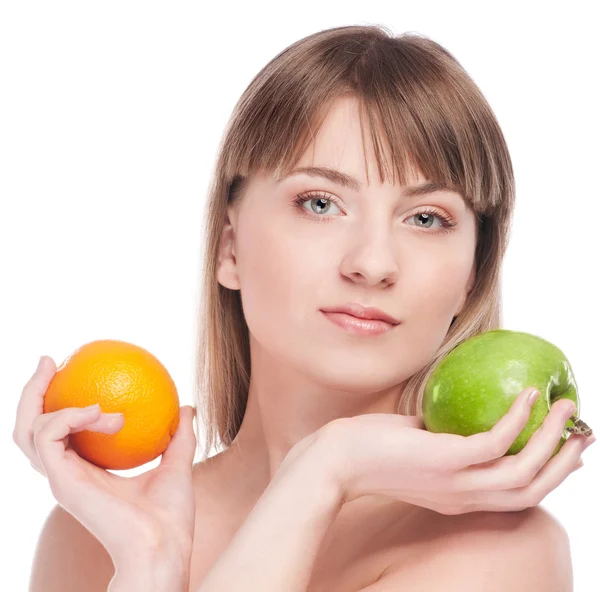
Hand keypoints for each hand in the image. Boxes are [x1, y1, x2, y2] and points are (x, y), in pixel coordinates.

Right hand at [12, 356, 196, 571]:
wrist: (165, 546)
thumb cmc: (170, 516)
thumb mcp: (177, 463)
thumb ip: (179, 435)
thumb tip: (187, 407)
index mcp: (87, 471)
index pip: (58, 434)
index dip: (57, 402)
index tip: (70, 371)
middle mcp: (68, 473)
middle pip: (29, 430)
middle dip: (32, 393)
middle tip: (49, 362)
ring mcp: (62, 478)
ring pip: (27, 431)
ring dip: (45, 398)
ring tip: (58, 371)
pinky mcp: (63, 481)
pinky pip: (49, 435)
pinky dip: (68, 415)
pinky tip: (98, 410)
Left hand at [326, 387, 594, 514]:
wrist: (334, 460)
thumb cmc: (371, 448)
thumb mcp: (417, 445)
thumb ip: (442, 437)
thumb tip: (459, 412)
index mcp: (460, 496)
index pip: (517, 495)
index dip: (549, 475)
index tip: (567, 450)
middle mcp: (464, 496)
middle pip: (533, 490)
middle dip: (564, 462)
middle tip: (583, 430)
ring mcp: (456, 482)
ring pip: (524, 471)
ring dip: (551, 438)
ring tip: (566, 405)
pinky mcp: (445, 462)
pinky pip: (495, 441)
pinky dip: (517, 417)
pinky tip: (526, 394)